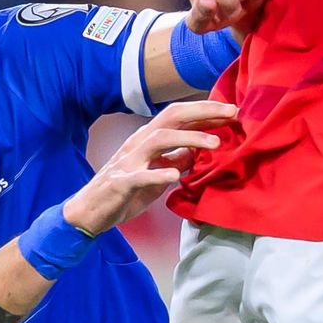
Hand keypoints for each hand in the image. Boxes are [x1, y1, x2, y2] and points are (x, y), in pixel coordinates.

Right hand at [67, 99, 238, 233]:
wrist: (90, 211)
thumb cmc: (126, 191)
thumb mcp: (157, 173)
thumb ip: (176, 159)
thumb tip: (200, 151)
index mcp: (148, 139)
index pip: (179, 116)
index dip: (206, 112)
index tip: (231, 111)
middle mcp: (138, 143)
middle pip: (172, 117)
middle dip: (203, 112)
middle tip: (231, 113)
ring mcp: (129, 162)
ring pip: (159, 139)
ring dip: (189, 138)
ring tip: (214, 143)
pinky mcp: (121, 183)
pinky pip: (140, 176)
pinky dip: (158, 174)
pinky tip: (176, 176)